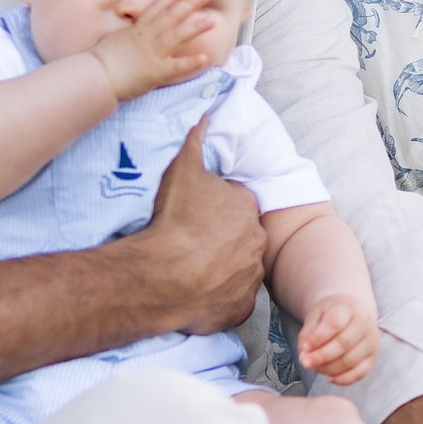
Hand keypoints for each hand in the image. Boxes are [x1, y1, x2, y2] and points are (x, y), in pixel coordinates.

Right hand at [90, 0, 218, 100]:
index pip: (157, 8)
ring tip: (211, 20)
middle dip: (189, 5)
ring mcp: (152, 54)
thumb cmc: (100, 60)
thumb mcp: (114, 39)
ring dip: (194, 28)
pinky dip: (189, 63)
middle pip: (171, 18)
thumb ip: (127, 34)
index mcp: (137, 30)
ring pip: (176, 37)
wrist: (95, 76)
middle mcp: (147, 39)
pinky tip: (204, 58)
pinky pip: (175, 67)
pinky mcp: (155, 73)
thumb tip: (132, 29)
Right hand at [131, 119, 265, 335]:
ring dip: (220, 268)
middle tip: (191, 243)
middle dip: (221, 239)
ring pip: (237, 269)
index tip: (196, 215)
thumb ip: (195, 139)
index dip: (214, 209)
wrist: (166, 276)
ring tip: (190, 269)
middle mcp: (257, 242)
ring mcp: (250, 278)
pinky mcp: (240, 309)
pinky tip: (196, 293)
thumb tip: (205, 114)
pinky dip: (217, 298)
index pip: (235, 204)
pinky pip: (230, 300)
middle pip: (240, 237)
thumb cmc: (174, 220)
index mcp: (246, 208)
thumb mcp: (182, 169)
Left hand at [297, 292, 377, 383]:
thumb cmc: (331, 315)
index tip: (304, 347)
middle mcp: (365, 323)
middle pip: (344, 344)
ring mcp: (371, 341)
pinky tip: (329, 377)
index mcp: (349, 308)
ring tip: (315, 367)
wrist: (352, 313)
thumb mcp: (316, 315)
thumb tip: (304, 355)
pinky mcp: (372, 357)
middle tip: (305, 362)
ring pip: (350, 361)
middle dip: (321, 356)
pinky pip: (360, 373)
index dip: (318, 338)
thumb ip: (307, 334)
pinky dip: (343, 379)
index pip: (335, 324)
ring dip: (329, 369)